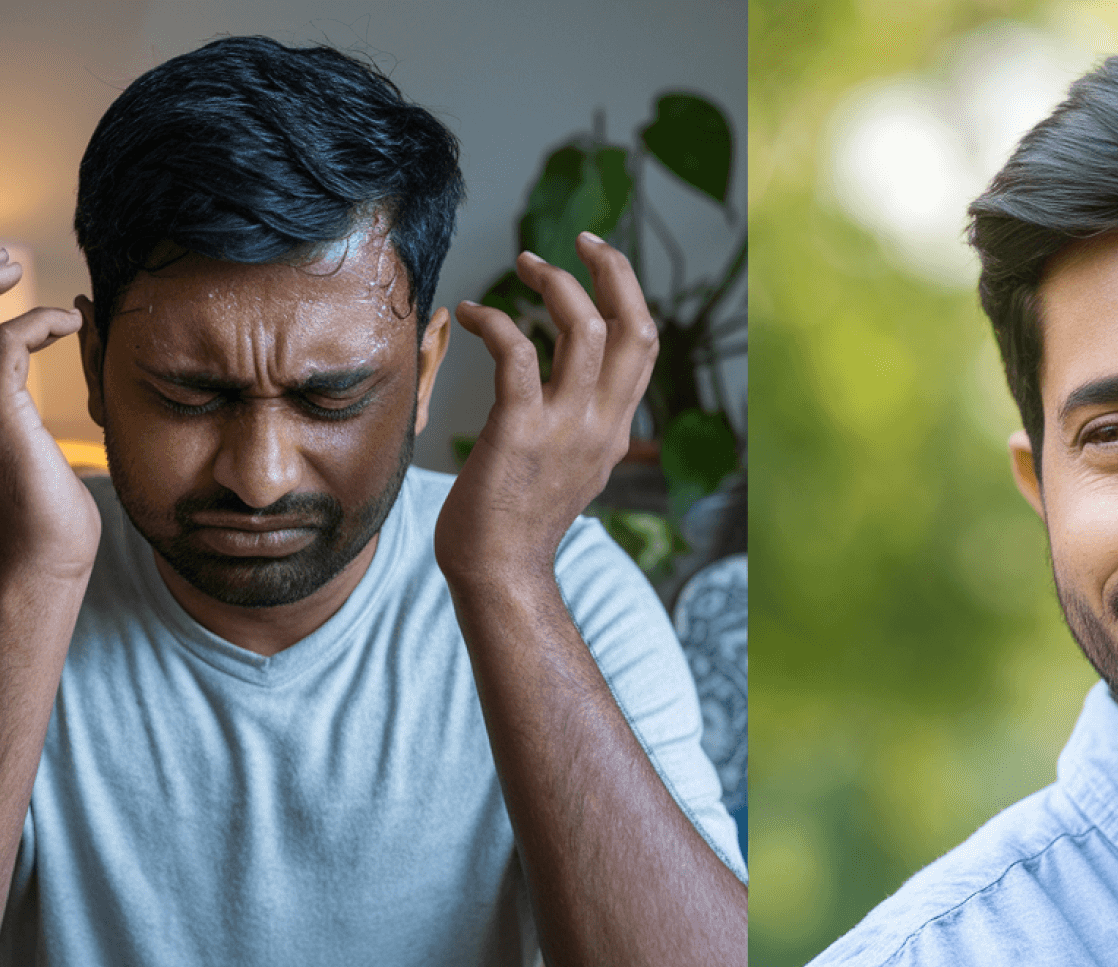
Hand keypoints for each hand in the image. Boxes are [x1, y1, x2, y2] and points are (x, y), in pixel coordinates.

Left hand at [442, 233, 656, 581]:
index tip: (598, 261)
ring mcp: (566, 427)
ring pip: (584, 329)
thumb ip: (584, 429)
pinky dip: (497, 321)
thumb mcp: (573, 470)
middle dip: (613, 271)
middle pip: (634, 327)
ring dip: (555, 284)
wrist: (500, 572)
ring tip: (523, 264)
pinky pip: (519, 354)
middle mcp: (603, 423)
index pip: (644, 345)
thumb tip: (575, 395)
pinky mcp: (520, 432)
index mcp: (616, 429)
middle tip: (579, 242)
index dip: (628, 293)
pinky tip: (473, 314)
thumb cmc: (519, 522)